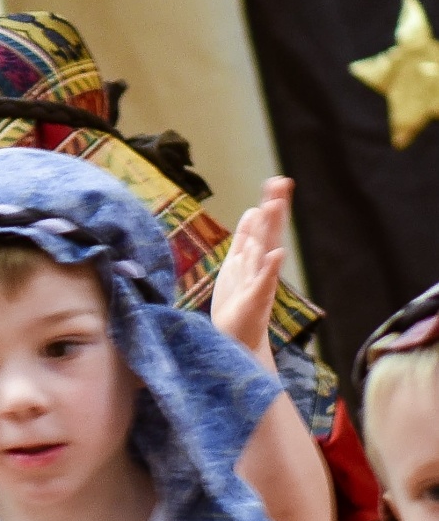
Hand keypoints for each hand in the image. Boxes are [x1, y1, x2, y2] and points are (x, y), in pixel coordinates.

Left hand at [211, 177, 292, 363]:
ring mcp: (259, 282)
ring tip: (274, 206)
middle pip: (269, 231)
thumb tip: (254, 209)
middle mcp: (261, 266)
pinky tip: (277, 254)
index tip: (277, 181)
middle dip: (275, 208)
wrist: (238, 339)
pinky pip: (264, 282)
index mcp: (256, 256)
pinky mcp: (255, 301)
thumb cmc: (238, 302)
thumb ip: (246, 238)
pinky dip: (271, 268)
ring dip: (271, 228)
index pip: (266, 224)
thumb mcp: (238, 263)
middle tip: (282, 183)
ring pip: (266, 250)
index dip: (271, 203)